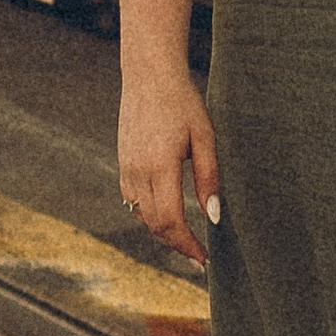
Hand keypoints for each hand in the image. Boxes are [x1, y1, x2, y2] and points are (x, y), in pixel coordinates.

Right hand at [118, 72, 220, 267]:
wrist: (149, 75)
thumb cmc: (183, 103)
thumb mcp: (205, 137)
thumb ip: (209, 178)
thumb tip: (213, 217)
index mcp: (160, 166)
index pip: (170, 221)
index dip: (187, 245)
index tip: (204, 260)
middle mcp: (137, 171)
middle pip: (155, 225)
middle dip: (177, 246)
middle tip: (199, 258)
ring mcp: (126, 168)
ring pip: (141, 216)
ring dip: (163, 233)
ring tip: (187, 241)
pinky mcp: (123, 163)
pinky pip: (133, 201)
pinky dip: (150, 215)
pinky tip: (168, 216)